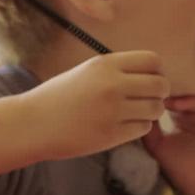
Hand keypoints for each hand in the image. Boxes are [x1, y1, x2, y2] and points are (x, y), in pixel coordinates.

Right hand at [25, 51, 168, 159]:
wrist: (33, 124)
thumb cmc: (59, 97)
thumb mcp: (87, 72)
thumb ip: (117, 70)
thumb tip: (151, 73)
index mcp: (105, 65)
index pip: (153, 60)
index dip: (156, 71)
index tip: (148, 80)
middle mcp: (112, 85)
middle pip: (161, 85)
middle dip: (159, 93)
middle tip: (148, 99)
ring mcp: (113, 111)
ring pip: (156, 109)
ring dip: (151, 112)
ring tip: (136, 113)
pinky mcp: (111, 135)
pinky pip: (144, 128)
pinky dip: (139, 127)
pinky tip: (125, 126)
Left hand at [142, 92, 194, 194]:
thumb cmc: (183, 172)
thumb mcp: (158, 145)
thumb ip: (149, 128)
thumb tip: (133, 108)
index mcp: (185, 116)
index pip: (172, 93)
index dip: (157, 89)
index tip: (138, 85)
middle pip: (184, 88)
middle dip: (167, 84)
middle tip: (148, 81)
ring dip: (178, 91)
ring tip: (159, 92)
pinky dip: (194, 100)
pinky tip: (176, 104)